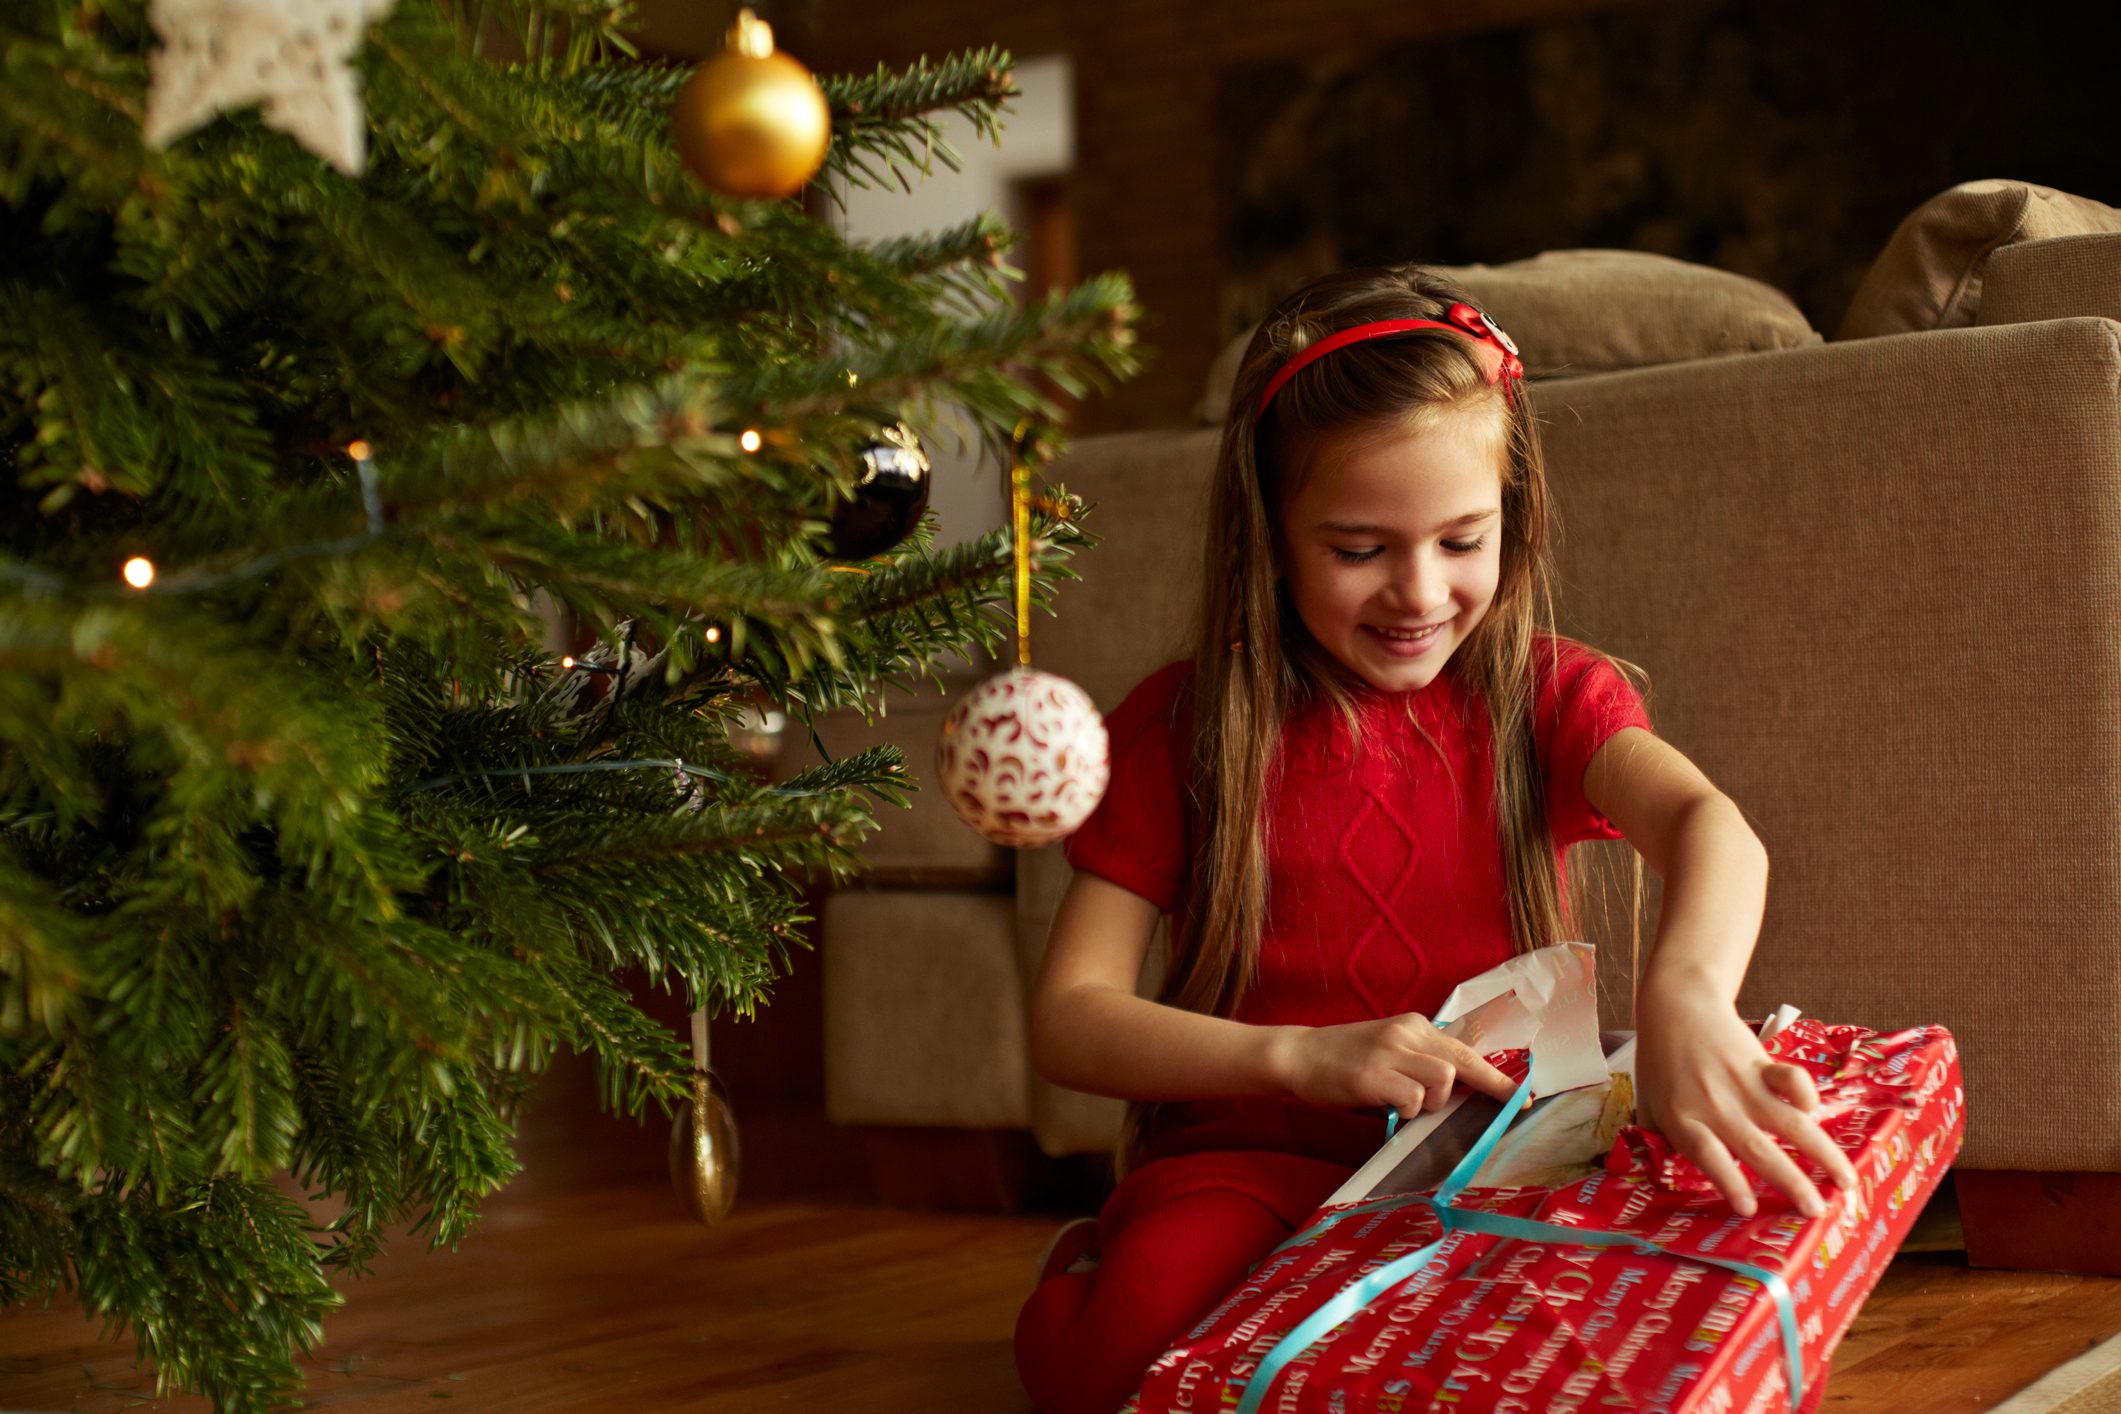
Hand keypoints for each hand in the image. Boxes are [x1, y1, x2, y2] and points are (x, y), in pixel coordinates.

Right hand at [1269, 1014, 1517, 1118]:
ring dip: (1433, 1102)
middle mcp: (1405, 1034)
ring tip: (1408, 1106)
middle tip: (1512, 1107)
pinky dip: (1407, 1111)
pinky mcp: (1372, 1076)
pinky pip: (1412, 1100)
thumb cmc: (1346, 1058)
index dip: (1497, 1076)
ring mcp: (1388, 1053)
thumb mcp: (1389, 1049)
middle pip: (1463, 1063)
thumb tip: (1462, 1089)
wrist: (1298, 1055)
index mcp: (1415, 1026)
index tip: (1522, 1096)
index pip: (1466, 1050)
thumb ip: (1422, 1061)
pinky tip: (1387, 1108)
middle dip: (1493, 1087)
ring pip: (1442, 1081)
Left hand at [1634, 989, 1860, 1217]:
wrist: (1675, 1007)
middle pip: (1758, 1149)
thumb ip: (1661, 1144)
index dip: (1729, 1182)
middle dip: (1792, 1184)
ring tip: (1846, 1181)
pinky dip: (1806, 1094)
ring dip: (1823, 1153)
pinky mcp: (1761, 1064)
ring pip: (1789, 1123)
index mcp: (1683, 1120)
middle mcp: (1716, 1106)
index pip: (1708, 1155)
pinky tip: (1814, 1112)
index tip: (1750, 1209)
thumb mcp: (1648, 1106)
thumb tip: (1672, 1185)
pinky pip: (1792, 1079)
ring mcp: (1742, 1085)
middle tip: (1818, 1212)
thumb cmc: (1660, 1064)